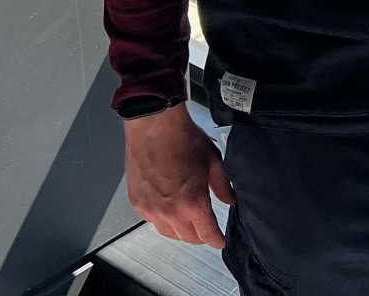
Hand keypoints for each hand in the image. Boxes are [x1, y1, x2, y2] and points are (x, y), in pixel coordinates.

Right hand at [124, 104, 233, 247]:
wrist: (155, 126)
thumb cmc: (182, 139)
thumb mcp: (213, 162)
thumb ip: (223, 186)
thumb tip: (230, 199)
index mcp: (193, 203)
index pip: (207, 234)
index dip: (216, 240)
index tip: (220, 241)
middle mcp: (171, 212)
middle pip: (188, 237)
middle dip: (200, 236)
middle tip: (206, 229)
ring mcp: (151, 209)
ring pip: (168, 233)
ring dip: (181, 230)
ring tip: (188, 220)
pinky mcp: (138, 204)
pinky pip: (152, 220)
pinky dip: (163, 219)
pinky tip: (170, 208)